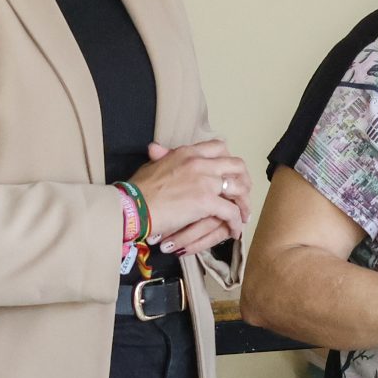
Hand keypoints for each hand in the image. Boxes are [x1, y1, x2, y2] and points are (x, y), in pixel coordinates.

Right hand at [129, 141, 247, 249]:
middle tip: (243, 194)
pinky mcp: (206, 201)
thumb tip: (156, 149)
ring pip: (238, 188)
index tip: (230, 173)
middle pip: (236, 165)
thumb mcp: (152, 165)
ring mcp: (205, 181)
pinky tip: (234, 230)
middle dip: (244, 179)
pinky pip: (231, 211)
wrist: (133, 206)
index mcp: (188, 152)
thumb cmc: (138, 189)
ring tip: (243, 215)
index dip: (229, 160)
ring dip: (244, 203)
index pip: (219, 147)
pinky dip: (236, 222)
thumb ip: (162, 156)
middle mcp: (200, 162)